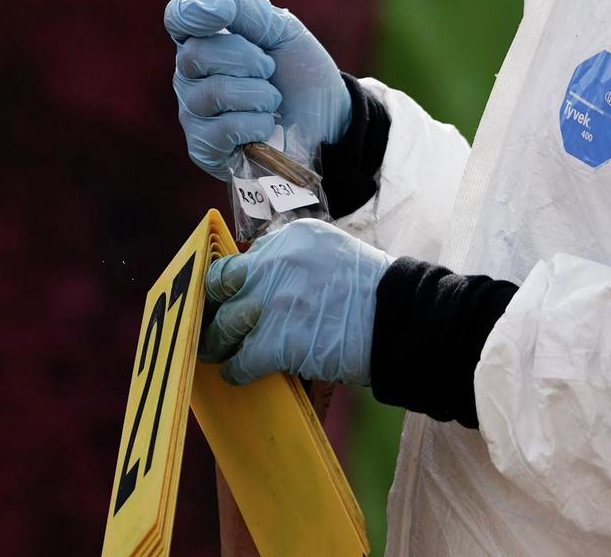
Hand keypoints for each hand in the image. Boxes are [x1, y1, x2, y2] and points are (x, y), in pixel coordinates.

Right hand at [164, 0, 350, 179]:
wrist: (329, 121)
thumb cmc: (300, 74)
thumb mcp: (283, 32)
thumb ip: (247, 11)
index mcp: (205, 41)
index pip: (177, 18)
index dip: (194, 13)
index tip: (224, 13)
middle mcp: (191, 76)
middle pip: (195, 54)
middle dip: (245, 58)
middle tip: (269, 68)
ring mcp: (194, 114)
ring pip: (211, 93)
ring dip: (257, 93)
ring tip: (272, 100)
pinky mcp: (204, 149)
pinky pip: (220, 129)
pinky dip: (255, 124)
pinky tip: (266, 126)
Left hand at [199, 219, 392, 385]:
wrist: (401, 319)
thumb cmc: (373, 291)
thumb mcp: (333, 252)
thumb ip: (296, 260)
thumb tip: (267, 280)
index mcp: (292, 237)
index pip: (246, 256)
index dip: (233, 281)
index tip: (228, 295)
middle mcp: (276, 262)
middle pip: (223, 284)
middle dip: (213, 305)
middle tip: (209, 322)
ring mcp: (274, 301)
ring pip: (225, 323)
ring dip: (218, 341)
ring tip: (215, 351)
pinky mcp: (277, 341)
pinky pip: (241, 358)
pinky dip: (236, 369)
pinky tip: (236, 374)